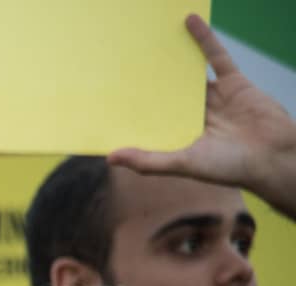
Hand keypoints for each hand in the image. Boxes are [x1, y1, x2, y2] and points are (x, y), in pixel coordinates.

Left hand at [108, 15, 295, 206]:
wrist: (274, 156)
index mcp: (178, 135)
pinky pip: (216, 58)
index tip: (106, 99)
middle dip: (147, 83)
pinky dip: (203, 40)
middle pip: (166, 95)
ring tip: (148, 42)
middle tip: (120, 65)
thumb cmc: (229, 168)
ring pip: (188, 76)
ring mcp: (214, 99)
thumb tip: (110, 157)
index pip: (149, 120)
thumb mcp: (184, 164)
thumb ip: (148, 161)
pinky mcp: (234, 84)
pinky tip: (188, 23)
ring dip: (171, 59)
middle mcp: (193, 116)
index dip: (130, 111)